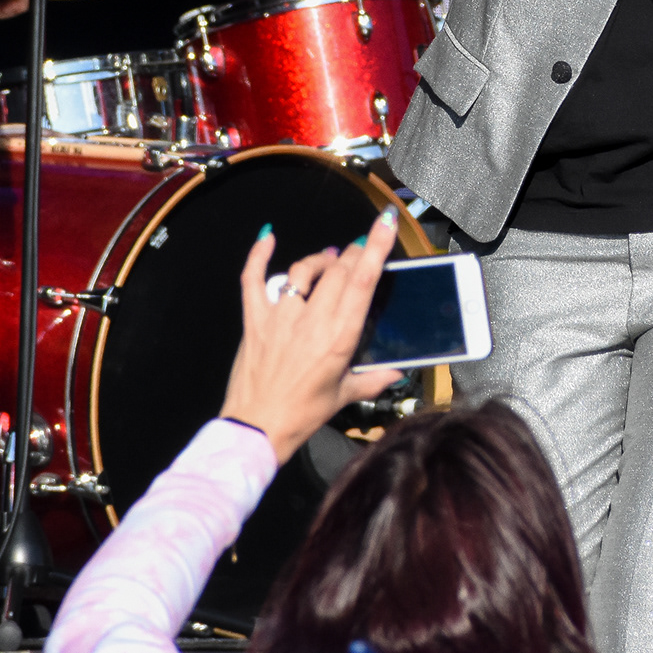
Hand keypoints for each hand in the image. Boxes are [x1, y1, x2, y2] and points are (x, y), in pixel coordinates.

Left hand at [221, 209, 403, 463]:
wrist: (256, 428)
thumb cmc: (302, 415)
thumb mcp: (343, 396)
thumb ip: (374, 380)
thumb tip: (399, 371)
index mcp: (339, 339)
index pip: (362, 283)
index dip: (376, 249)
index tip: (385, 224)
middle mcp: (311, 322)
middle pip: (336, 270)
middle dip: (352, 254)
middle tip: (358, 252)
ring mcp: (279, 318)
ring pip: (302, 270)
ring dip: (319, 259)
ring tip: (329, 258)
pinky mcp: (254, 320)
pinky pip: (253, 279)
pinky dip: (259, 254)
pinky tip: (267, 236)